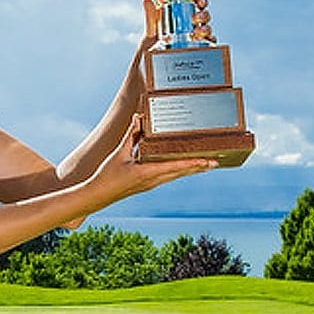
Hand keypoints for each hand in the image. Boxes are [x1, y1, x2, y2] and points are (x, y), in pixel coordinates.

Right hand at [91, 115, 217, 201]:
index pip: (175, 167)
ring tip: (205, 164)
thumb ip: (130, 135)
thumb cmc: (107, 175)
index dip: (192, 163)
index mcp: (147, 173)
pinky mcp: (148, 185)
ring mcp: (151, 184)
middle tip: (215, 162)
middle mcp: (153, 180)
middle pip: (181, 172)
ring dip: (191, 170)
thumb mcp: (118, 153)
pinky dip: (179, 170)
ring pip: (176, 175)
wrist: (97, 195)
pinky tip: (184, 167)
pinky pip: (168, 176)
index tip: (206, 161)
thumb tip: (138, 118)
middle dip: (198, 167)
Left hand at [139, 0, 215, 51]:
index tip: (199, 2)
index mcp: (182, 20)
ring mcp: (195, 42)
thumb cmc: (150, 50)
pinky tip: (205, 42)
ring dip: (206, 29)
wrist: (149, 71)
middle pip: (204, 19)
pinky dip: (210, 43)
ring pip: (208, 32)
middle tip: (195, 19)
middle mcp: (191, 30)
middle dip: (203, 16)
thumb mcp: (150, 32)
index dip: (201, 2)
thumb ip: (151, 17)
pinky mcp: (197, 54)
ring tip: (197, 32)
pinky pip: (209, 47)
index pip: (196, 7)